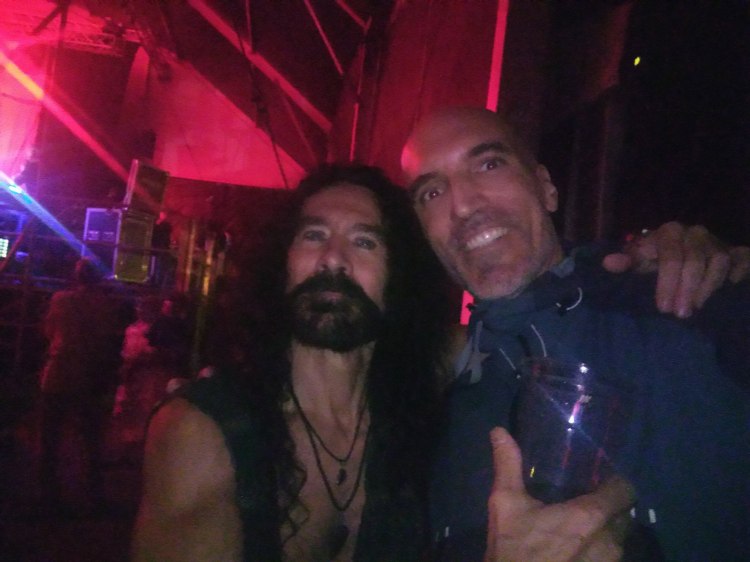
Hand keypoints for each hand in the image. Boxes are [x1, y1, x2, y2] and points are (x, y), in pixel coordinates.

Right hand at [484, 428, 633, 561]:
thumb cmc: (514, 551)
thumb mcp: (505, 506)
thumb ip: (508, 465)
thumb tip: (499, 431)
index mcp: (591, 517)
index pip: (625, 490)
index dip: (614, 483)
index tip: (598, 481)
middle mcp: (610, 542)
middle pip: (624, 517)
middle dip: (610, 509)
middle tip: (585, 505)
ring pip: (618, 542)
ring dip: (605, 534)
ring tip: (579, 532)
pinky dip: (599, 555)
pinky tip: (576, 554)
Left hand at [602, 222, 749, 316]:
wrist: (686, 252)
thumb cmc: (658, 260)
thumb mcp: (641, 261)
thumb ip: (627, 262)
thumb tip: (607, 263)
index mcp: (669, 232)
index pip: (669, 256)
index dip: (666, 283)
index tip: (663, 308)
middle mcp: (695, 233)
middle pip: (694, 261)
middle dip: (686, 289)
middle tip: (680, 315)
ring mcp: (717, 242)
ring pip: (717, 263)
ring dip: (707, 288)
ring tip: (696, 308)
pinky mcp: (736, 253)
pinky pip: (741, 262)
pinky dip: (736, 276)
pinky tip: (728, 291)